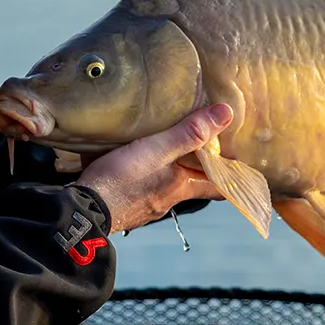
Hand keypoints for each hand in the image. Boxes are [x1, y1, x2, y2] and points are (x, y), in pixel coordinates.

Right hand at [76, 105, 231, 233]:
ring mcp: (145, 205)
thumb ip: (188, 133)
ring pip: (166, 185)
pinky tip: (130, 162)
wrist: (81, 210)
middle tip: (204, 147)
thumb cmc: (121, 180)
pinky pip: (140, 187)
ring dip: (170, 170)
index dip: (233, 177)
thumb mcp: (156, 150)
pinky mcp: (124, 205)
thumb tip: (225, 114)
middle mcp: (168, 199)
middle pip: (192, 184)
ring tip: (166, 147)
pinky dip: (143, 175)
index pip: (220, 187)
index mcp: (182, 187)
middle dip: (199, 168)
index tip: (243, 167)